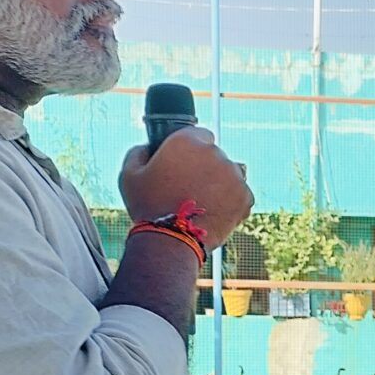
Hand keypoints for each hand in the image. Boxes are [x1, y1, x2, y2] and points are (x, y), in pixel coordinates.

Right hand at [119, 127, 251, 244]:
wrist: (171, 240)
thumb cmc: (148, 207)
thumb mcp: (129, 174)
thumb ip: (138, 152)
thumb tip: (146, 147)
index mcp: (186, 140)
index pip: (198, 134)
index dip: (191, 149)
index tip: (185, 163)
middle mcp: (214, 152)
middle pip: (215, 155)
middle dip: (205, 168)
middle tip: (189, 188)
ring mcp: (233, 174)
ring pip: (229, 174)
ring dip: (219, 184)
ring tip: (200, 203)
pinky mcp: (245, 196)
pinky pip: (240, 194)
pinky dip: (230, 202)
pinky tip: (212, 212)